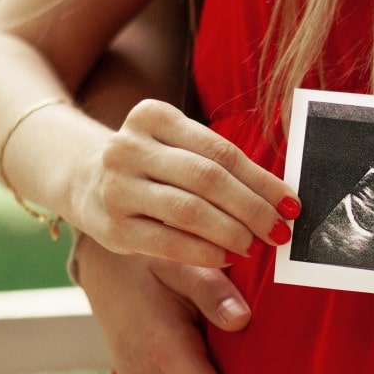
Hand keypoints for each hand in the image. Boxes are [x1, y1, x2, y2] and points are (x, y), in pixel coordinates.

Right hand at [74, 99, 302, 266]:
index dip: (262, 182)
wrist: (82, 178)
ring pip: (189, 211)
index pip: (222, 152)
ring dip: (232, 232)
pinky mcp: (111, 228)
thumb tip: (281, 199)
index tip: (292, 205)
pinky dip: (204, 252)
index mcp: (154, 117)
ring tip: (257, 245)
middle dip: (252, 209)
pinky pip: (167, 242)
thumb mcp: (178, 147)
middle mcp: (129, 147)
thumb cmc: (153, 165)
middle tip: (280, 231)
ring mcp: (116, 187)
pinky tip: (227, 257)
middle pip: (208, 179)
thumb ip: (221, 165)